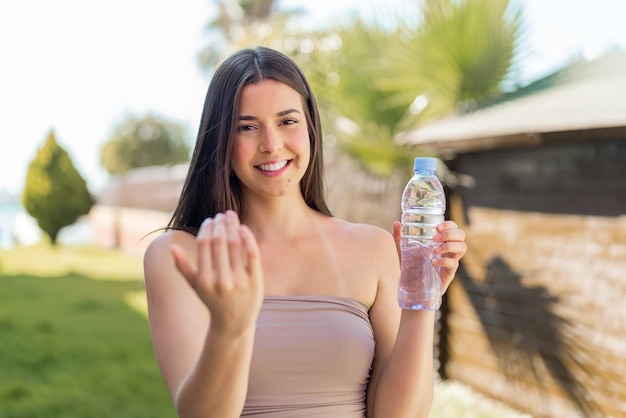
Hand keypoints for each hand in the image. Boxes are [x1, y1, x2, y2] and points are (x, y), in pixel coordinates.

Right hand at [170, 211, 263, 335]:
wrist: (233, 323)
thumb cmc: (212, 301)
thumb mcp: (195, 287)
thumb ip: (183, 267)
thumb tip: (172, 247)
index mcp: (205, 281)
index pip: (204, 246)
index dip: (206, 229)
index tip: (209, 221)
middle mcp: (222, 281)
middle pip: (220, 242)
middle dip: (220, 225)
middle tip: (221, 215)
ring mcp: (240, 281)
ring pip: (236, 245)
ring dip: (233, 226)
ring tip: (231, 216)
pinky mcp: (255, 281)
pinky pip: (252, 254)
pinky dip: (248, 238)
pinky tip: (243, 228)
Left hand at [393, 220, 466, 293]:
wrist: (411, 289)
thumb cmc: (410, 268)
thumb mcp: (403, 251)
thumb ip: (399, 238)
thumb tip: (397, 223)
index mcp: (441, 242)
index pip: (453, 227)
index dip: (449, 225)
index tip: (436, 227)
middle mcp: (448, 250)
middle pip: (461, 235)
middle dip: (449, 234)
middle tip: (434, 238)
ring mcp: (451, 261)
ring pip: (462, 247)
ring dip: (449, 246)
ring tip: (434, 250)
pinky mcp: (449, 273)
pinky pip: (454, 264)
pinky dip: (444, 261)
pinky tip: (433, 262)